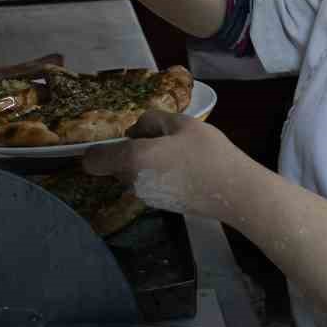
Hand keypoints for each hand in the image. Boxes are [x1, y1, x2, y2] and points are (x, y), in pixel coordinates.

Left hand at [82, 110, 247, 221]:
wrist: (233, 192)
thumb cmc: (208, 153)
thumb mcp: (181, 123)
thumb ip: (152, 120)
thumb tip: (135, 130)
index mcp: (133, 158)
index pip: (93, 160)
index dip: (98, 150)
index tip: (118, 140)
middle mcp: (132, 181)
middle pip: (114, 166)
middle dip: (129, 152)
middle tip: (160, 140)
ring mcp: (145, 197)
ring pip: (131, 175)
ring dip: (144, 164)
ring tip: (176, 154)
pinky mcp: (159, 206)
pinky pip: (147, 185)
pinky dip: (156, 176)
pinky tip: (183, 170)